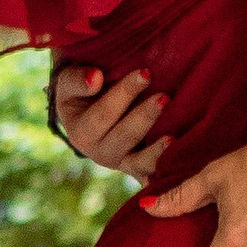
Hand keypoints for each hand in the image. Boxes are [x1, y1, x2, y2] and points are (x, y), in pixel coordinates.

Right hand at [53, 62, 168, 176]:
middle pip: (124, 136)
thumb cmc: (80, 93)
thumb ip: (77, 79)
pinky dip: (164, 169)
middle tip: (165, 97)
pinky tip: (178, 162)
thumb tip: (96, 78)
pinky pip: (152, 173)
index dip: (125, 93)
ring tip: (172, 136)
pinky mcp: (138, 169)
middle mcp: (99, 153)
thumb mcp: (69, 83)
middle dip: (145, 116)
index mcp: (81, 133)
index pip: (104, 113)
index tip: (146, 73)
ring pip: (139, 162)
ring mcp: (121, 163)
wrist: (87, 114)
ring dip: (156, 150)